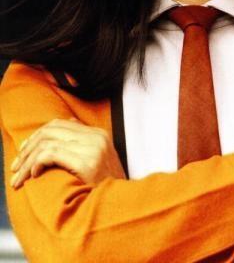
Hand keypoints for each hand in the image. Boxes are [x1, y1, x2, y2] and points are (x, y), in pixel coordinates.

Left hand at [10, 118, 125, 188]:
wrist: (123, 204)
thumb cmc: (108, 185)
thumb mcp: (100, 158)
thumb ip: (84, 140)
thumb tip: (68, 122)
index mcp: (98, 133)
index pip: (60, 123)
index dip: (37, 135)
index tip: (24, 151)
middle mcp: (96, 137)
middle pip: (51, 130)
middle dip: (28, 147)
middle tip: (16, 166)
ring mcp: (92, 148)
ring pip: (47, 142)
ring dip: (27, 160)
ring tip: (20, 176)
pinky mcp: (86, 162)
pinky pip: (51, 154)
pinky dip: (36, 163)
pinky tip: (34, 175)